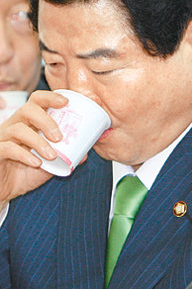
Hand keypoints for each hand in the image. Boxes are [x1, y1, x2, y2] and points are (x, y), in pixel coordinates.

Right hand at [0, 90, 67, 209]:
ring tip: (51, 156)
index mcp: (28, 123)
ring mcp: (3, 139)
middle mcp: (14, 126)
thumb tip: (85, 153)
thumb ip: (65, 157)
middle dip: (46, 121)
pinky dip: (24, 155)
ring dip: (38, 141)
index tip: (66, 102)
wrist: (4, 190)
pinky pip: (8, 148)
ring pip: (18, 129)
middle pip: (27, 109)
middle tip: (59, 137)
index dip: (50, 98)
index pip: (36, 101)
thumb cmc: (25, 172)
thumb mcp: (50, 164)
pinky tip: (36, 163)